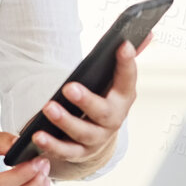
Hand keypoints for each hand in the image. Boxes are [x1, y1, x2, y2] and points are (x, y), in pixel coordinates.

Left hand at [31, 38, 144, 177]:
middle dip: (87, 100)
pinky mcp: (78, 153)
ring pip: (83, 132)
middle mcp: (113, 120)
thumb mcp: (114, 80)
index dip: (128, 63)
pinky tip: (37, 135)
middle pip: (104, 112)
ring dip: (65, 121)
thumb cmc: (103, 99)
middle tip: (69, 87)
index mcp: (123, 98)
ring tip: (48, 107)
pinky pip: (65, 151)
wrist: (96, 137)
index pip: (128, 79)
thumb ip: (127, 58)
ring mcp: (96, 138)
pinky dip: (51, 145)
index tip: (123, 45)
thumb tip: (148, 33)